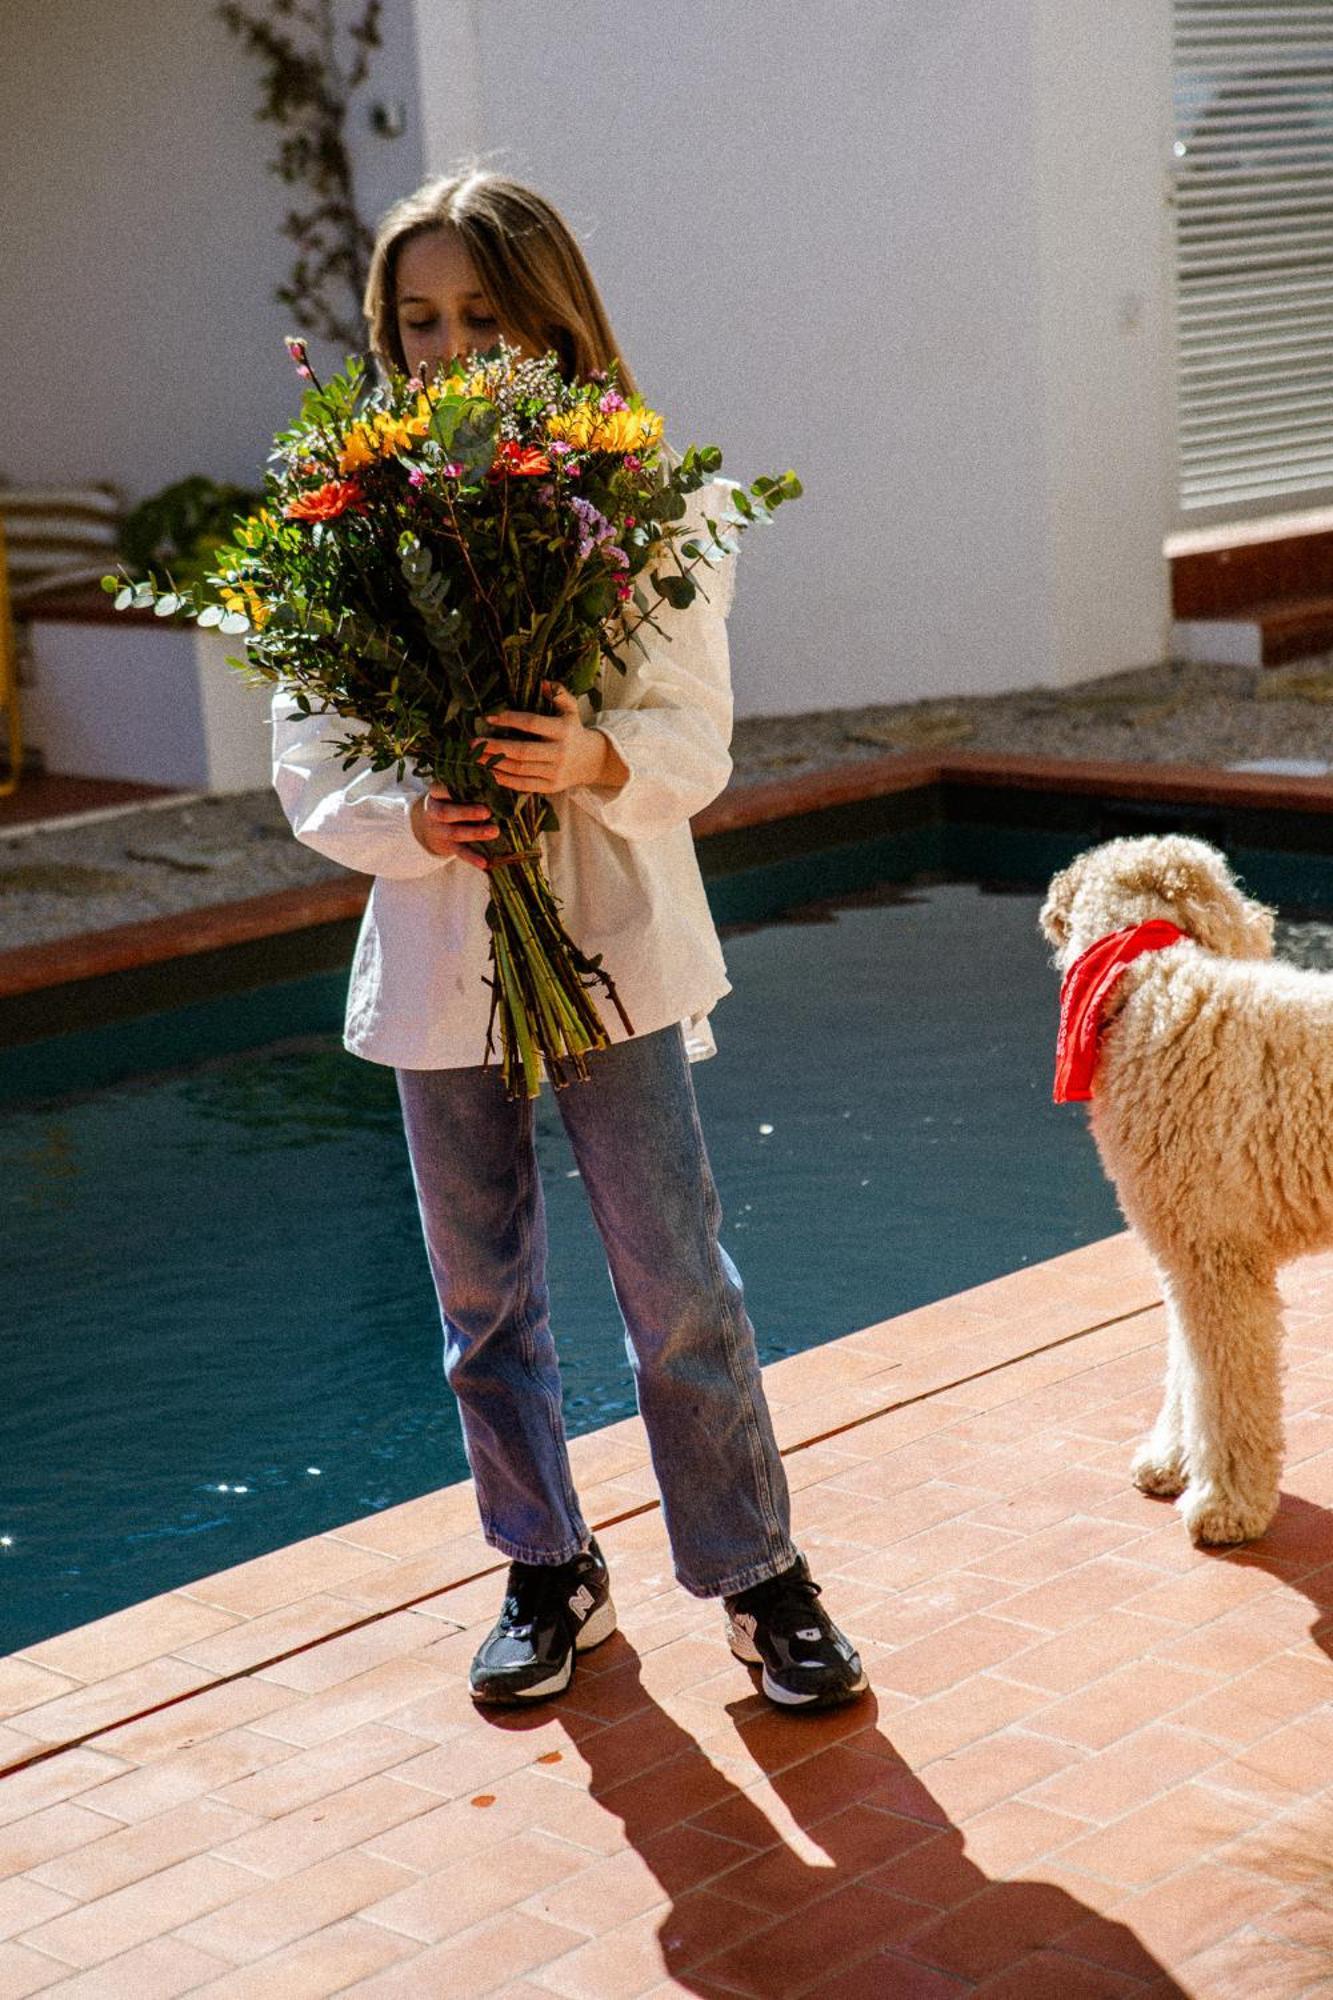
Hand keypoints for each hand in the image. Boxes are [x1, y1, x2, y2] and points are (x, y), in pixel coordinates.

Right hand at [410, 787, 500, 871]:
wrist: (429, 827)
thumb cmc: (450, 801)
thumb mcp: (452, 791)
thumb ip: (468, 787)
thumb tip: (501, 779)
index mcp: (436, 794)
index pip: (439, 789)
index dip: (449, 789)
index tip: (468, 784)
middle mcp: (435, 812)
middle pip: (446, 812)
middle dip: (466, 812)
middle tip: (487, 811)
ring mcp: (440, 830)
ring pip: (455, 833)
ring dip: (475, 833)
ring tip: (494, 832)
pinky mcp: (448, 846)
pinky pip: (460, 852)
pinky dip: (472, 858)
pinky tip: (484, 863)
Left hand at [472, 682, 627, 795]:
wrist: (591, 761)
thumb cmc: (573, 730)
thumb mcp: (571, 709)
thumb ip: (559, 693)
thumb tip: (542, 682)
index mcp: (563, 730)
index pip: (533, 724)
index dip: (510, 720)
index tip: (489, 717)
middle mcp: (559, 753)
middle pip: (523, 751)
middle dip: (496, 747)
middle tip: (474, 742)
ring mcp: (555, 772)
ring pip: (521, 769)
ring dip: (495, 763)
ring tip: (475, 757)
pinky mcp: (550, 787)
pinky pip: (524, 785)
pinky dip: (505, 780)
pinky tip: (490, 773)